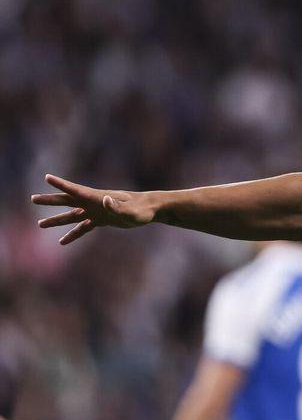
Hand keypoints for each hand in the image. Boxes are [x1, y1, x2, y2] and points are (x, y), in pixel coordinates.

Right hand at [31, 174, 155, 244]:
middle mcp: (94, 203)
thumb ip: (117, 206)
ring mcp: (97, 211)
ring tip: (40, 225)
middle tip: (32, 199)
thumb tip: (105, 200)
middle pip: (68, 201)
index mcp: (98, 198)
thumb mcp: (130, 210)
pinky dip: (73, 234)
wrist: (150, 210)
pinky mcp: (102, 220)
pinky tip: (62, 242)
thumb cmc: (142, 209)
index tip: (47, 177)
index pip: (76, 190)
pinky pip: (84, 228)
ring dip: (57, 220)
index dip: (61, 184)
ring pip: (72, 216)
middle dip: (50, 200)